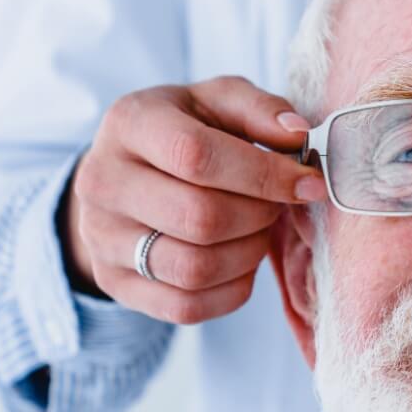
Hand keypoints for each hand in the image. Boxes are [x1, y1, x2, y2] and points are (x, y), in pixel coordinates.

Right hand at [62, 75, 324, 323]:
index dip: (264, 174)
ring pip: (194, 268)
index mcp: (129, 124)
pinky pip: (187, 306)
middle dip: (259, 215)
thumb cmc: (183, 133)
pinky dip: (230, 289)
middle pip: (199, 217)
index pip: (197, 156)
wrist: (122, 176)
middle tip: (276, 205)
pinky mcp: (115, 283)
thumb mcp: (216, 104)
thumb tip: (297, 136)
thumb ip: (259, 109)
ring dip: (248, 253)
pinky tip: (239, 260)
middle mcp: (103, 182)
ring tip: (257, 229)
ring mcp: (102, 238)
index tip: (308, 183)